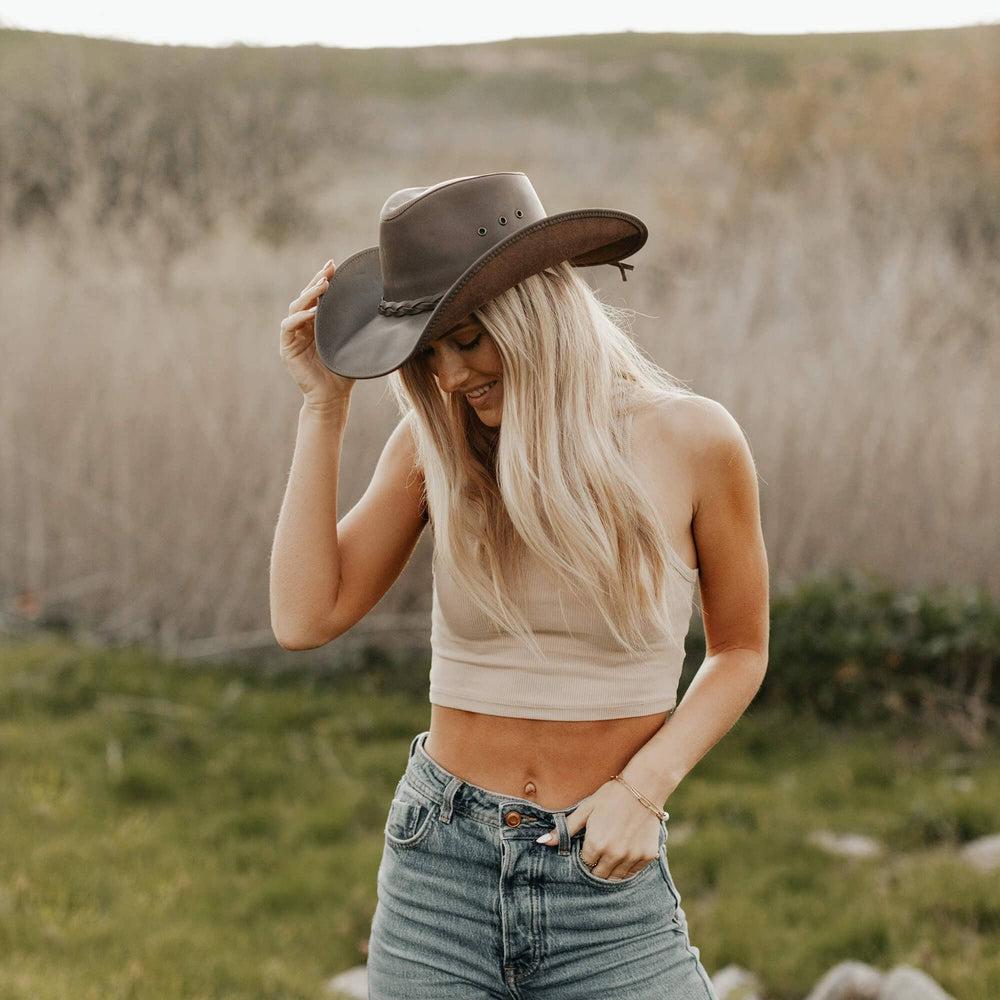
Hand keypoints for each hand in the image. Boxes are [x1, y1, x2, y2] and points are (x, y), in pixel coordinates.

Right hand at [279, 258, 356, 407]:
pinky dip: (299, 317)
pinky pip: (288, 326)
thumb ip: (358, 326)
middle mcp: (303, 325)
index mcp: (318, 322)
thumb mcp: (354, 344)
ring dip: (308, 295)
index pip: (318, 295)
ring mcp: (293, 335)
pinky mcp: (287, 347)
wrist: (333, 397)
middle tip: (328, 270)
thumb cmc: (346, 371)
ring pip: (295, 307)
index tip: (334, 265)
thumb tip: (384, 308)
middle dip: (316, 281)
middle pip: (305, 296)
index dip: (324, 278)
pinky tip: (313, 311)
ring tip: (323, 286)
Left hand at [535, 779, 662, 879]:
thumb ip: (565, 829)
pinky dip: (628, 867)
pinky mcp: (647, 856)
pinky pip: (634, 872)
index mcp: (596, 844)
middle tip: (598, 852)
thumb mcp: (585, 809)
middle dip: (596, 867)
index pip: (584, 865)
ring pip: (617, 878)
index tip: (587, 848)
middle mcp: (614, 854)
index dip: (584, 857)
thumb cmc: (610, 796)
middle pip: (600, 875)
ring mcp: (632, 856)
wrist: (643, 787)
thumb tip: (541, 842)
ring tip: (610, 854)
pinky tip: (625, 853)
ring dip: (611, 870)